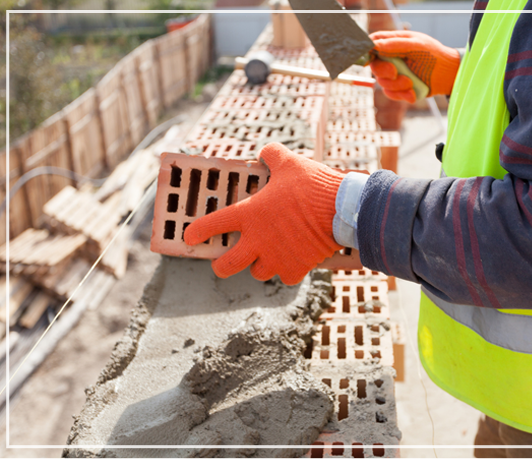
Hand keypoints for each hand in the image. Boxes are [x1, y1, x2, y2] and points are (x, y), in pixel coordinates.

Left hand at [184, 143, 344, 284]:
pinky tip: (292, 261)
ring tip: (265, 256)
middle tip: (222, 262)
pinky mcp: (296, 268)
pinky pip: (285, 277)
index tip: (189, 237)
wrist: (342, 209)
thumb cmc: (314, 185)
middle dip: (220, 265)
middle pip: (226, 266)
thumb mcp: (290, 162)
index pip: (213, 224)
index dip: (197, 232)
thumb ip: (272, 156)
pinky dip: (287, 271)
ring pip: (256, 272)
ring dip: (258, 265)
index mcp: (250, 214)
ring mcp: (276, 257)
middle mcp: (257, 240)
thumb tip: (265, 152)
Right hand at [369, 30, 459, 102]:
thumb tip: (375, 45)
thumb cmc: (434, 55)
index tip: (368, 59)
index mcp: (394, 43)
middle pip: (375, 66)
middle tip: (395, 72)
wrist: (447, 75)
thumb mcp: (416, 45)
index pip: (374, 43)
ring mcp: (394, 74)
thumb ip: (395, 44)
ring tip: (411, 83)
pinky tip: (413, 94)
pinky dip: (401, 95)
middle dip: (383, 71)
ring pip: (382, 82)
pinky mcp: (399, 88)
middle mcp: (391, 58)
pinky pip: (391, 94)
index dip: (367, 51)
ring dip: (396, 85)